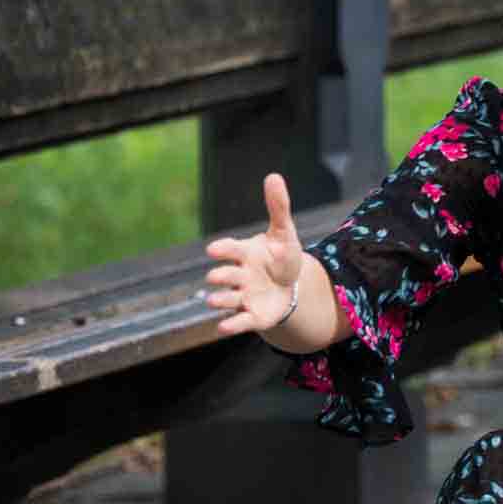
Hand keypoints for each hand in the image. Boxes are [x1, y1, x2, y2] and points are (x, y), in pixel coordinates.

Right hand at [204, 173, 303, 336]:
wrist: (290, 287)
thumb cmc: (281, 256)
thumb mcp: (284, 232)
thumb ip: (278, 207)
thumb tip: (273, 176)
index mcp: (244, 253)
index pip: (230, 249)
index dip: (223, 249)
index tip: (214, 249)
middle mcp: (239, 275)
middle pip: (226, 275)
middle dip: (221, 276)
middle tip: (215, 276)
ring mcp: (244, 296)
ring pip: (227, 299)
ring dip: (219, 300)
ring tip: (211, 300)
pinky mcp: (252, 316)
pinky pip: (239, 321)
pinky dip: (231, 325)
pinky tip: (222, 327)